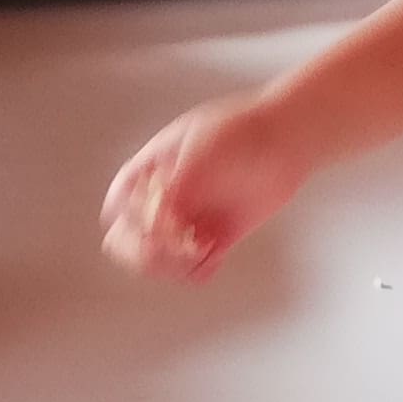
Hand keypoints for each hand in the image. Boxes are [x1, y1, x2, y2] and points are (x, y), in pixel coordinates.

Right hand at [100, 97, 302, 280]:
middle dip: (144, 250)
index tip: (160, 216)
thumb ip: (177, 185)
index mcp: (151, 171)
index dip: (130, 217)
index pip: (119, 204)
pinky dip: (197, 271)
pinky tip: (214, 255)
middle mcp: (164, 199)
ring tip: (201, 248)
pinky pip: (194, 269)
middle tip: (177, 243)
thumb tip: (157, 218)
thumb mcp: (199, 149)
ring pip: (158, 261)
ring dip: (171, 264)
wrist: (283, 138)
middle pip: (127, 239)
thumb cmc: (239, 130)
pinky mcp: (216, 238)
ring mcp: (189, 221)